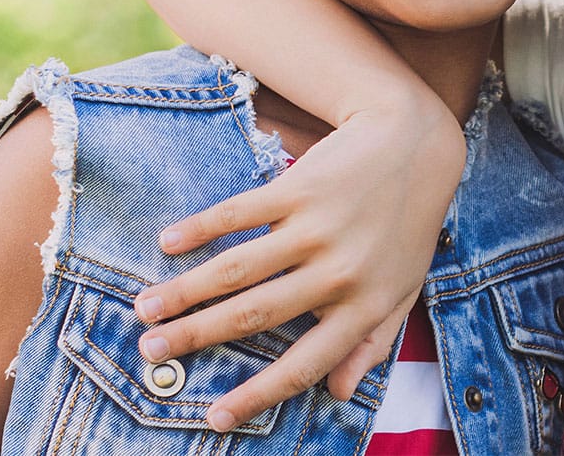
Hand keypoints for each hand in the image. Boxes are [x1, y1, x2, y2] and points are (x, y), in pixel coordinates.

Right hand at [131, 90, 464, 431]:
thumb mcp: (402, 289)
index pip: (303, 365)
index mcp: (365, 307)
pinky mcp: (300, 187)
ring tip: (145, 308)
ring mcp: (318, 228)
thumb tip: (338, 393)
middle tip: (150, 352)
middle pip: (254, 315)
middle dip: (195, 337)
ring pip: (237, 269)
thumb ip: (373, 343)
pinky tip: (168, 242)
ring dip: (184, 291)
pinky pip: (239, 213)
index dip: (256, 396)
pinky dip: (200, 229)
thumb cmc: (407, 225)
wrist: (418, 144)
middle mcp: (339, 273)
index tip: (214, 418)